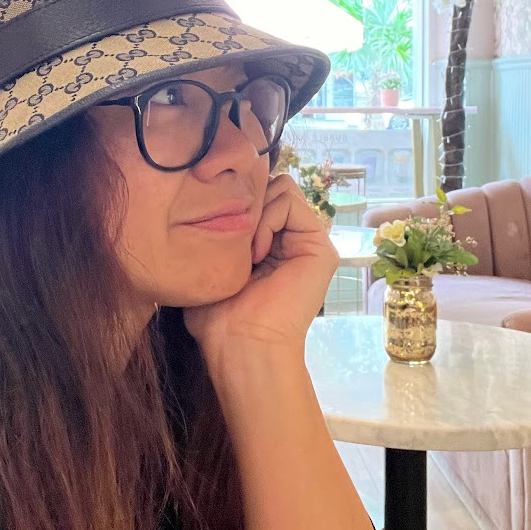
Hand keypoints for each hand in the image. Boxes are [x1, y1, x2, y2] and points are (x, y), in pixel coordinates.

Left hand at [183, 174, 338, 369]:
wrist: (242, 344)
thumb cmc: (219, 316)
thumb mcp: (212, 265)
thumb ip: (218, 233)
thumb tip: (209, 203)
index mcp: (273, 245)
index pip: (257, 194)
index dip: (236, 202)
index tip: (220, 231)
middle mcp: (294, 240)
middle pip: (271, 185)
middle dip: (247, 204)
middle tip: (235, 241)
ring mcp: (309, 242)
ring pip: (281, 187)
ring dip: (256, 214)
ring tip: (247, 252)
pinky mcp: (321, 247)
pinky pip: (290, 201)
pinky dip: (267, 220)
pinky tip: (258, 253)